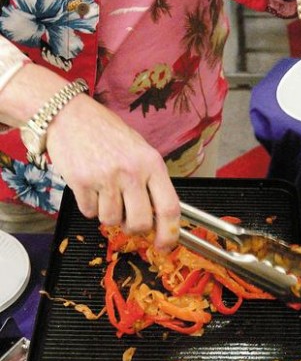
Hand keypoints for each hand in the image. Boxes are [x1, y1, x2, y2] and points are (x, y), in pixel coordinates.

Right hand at [47, 93, 180, 248]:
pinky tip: (90, 186)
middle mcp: (131, 172)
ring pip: (112, 221)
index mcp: (152, 164)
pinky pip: (90, 213)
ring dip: (108, 214)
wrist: (69, 114)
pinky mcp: (81, 182)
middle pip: (140, 223)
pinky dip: (89, 206)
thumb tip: (158, 219)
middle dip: (134, 228)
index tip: (165, 246)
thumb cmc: (106, 133)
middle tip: (128, 220)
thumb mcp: (139, 151)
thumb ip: (151, 182)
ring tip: (104, 191)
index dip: (169, 234)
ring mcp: (105, 178)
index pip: (169, 208)